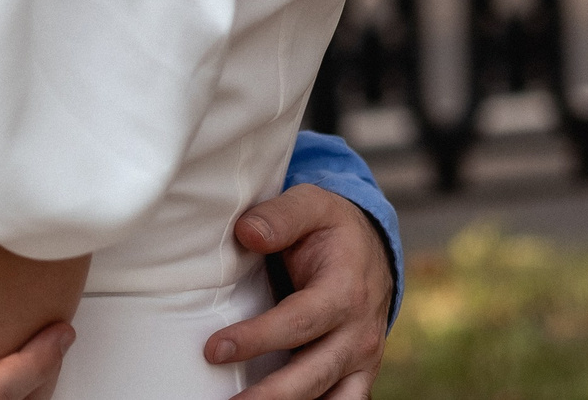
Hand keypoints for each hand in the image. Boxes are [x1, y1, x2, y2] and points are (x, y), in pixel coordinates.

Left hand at [203, 185, 391, 399]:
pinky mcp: (357, 375)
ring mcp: (362, 359)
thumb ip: (281, 216)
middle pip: (314, 373)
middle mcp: (359, 333)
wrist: (373, 250)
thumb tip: (247, 233)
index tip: (214, 349)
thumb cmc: (332, 229)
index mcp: (345, 291)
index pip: (299, 322)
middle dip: (271, 394)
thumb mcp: (312, 206)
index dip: (257, 338)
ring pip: (333, 399)